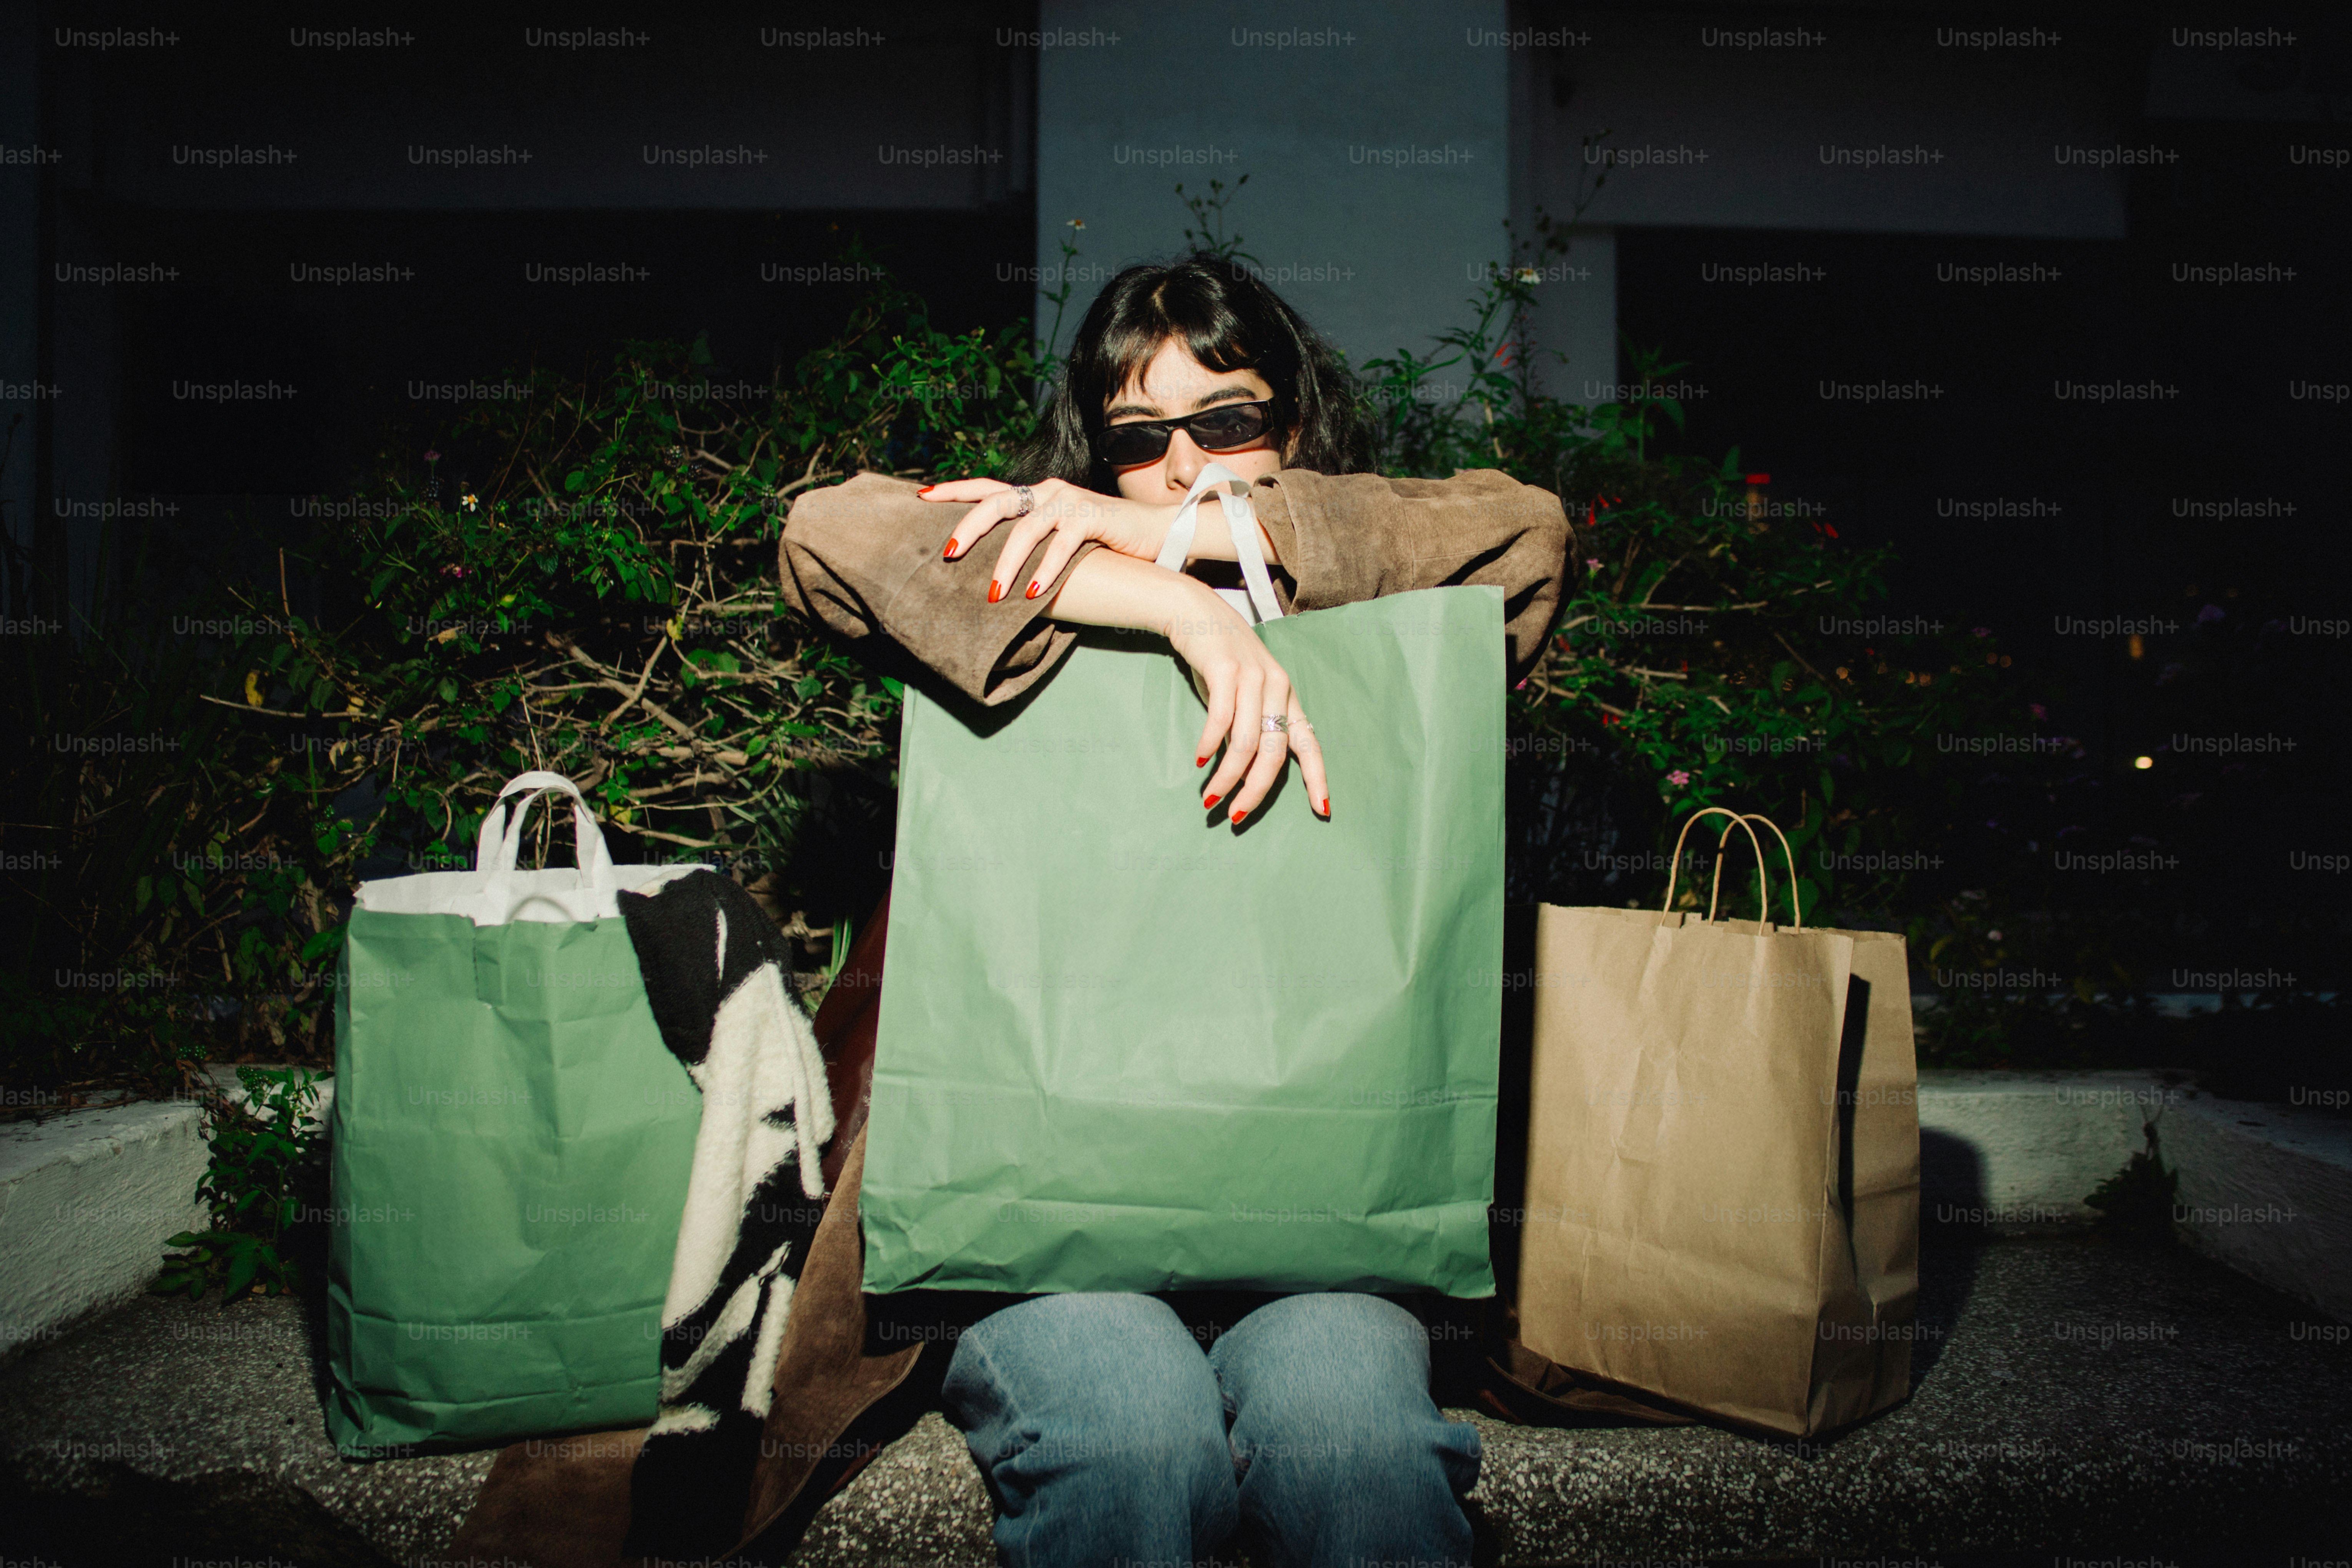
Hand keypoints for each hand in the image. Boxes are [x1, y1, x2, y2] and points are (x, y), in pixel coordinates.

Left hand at [919, 477, 1171, 601]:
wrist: (1154, 533)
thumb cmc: (1102, 542)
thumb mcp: (1057, 538)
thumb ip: (1029, 542)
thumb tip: (994, 569)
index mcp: (1035, 494)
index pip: (987, 487)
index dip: (954, 490)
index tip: (921, 496)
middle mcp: (1047, 491)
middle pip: (996, 502)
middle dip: (969, 527)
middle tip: (948, 554)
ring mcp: (1069, 502)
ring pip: (1026, 528)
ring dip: (1006, 563)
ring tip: (993, 593)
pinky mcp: (1092, 517)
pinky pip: (1062, 544)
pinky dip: (1045, 570)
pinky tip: (1032, 593)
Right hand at [1161, 583, 1330, 824]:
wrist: (1198, 613)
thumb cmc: (1221, 661)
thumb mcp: (1245, 694)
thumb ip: (1251, 726)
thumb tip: (1246, 769)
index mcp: (1287, 697)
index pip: (1309, 743)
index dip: (1317, 778)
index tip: (1323, 809)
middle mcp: (1277, 687)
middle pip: (1274, 753)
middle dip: (1255, 790)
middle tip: (1236, 815)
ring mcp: (1253, 677)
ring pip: (1246, 741)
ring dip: (1227, 775)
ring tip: (1210, 797)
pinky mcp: (1226, 669)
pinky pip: (1222, 717)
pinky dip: (1211, 743)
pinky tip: (1200, 760)